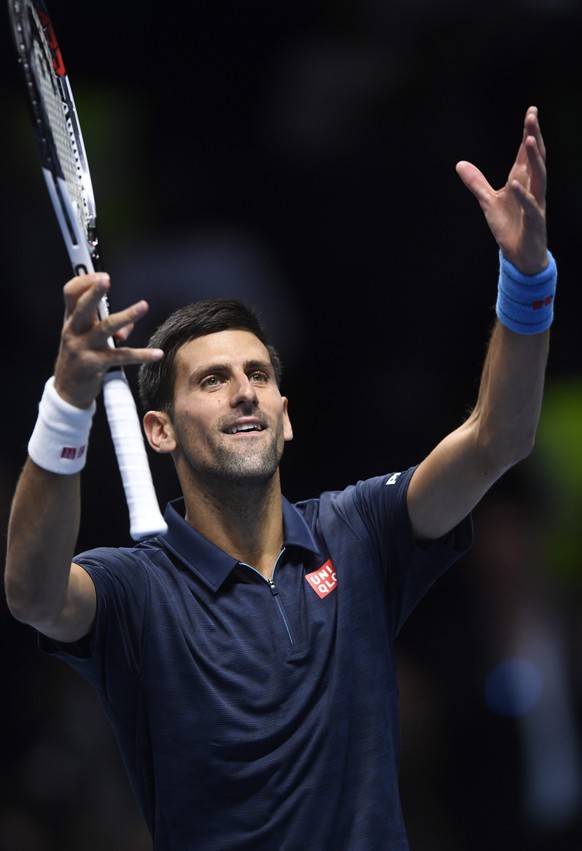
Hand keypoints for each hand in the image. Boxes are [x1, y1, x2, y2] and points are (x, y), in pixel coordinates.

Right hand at [54, 273, 162, 409]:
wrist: (67, 392)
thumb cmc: (79, 360)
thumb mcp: (86, 339)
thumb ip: (105, 327)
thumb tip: (129, 325)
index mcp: (70, 321)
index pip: (71, 294)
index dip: (83, 282)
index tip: (100, 274)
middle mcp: (74, 331)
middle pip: (82, 307)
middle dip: (94, 292)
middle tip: (106, 279)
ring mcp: (83, 348)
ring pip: (106, 328)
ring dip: (126, 316)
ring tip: (143, 305)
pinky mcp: (95, 365)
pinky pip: (121, 357)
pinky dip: (141, 355)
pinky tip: (157, 354)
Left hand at [456, 105, 547, 274]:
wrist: (521, 256)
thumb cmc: (510, 227)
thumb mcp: (488, 202)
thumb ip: (477, 183)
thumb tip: (459, 164)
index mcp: (522, 182)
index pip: (527, 154)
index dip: (528, 133)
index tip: (531, 111)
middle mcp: (532, 189)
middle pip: (536, 159)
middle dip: (534, 137)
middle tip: (532, 117)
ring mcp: (536, 204)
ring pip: (539, 178)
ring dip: (534, 159)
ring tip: (529, 140)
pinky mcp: (534, 221)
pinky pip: (530, 206)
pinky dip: (522, 195)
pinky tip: (514, 184)